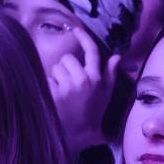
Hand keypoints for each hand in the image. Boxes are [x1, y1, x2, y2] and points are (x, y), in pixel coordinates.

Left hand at [48, 23, 117, 151]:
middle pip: (68, 58)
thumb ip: (110, 73)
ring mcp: (68, 86)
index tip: (76, 29)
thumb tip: (116, 56)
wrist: (77, 135)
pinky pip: (47, 78)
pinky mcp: (54, 93)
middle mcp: (84, 79)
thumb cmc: (92, 114)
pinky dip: (49, 86)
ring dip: (56, 77)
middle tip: (69, 84)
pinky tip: (55, 98)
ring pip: (56, 67)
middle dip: (65, 68)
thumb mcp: (106, 94)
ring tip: (63, 92)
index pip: (92, 51)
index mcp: (97, 78)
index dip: (84, 37)